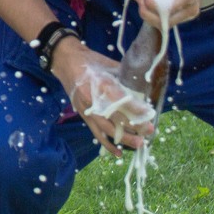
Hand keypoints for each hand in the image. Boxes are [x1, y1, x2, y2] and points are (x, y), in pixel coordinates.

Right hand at [52, 39, 156, 156]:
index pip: (120, 100)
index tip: (150, 114)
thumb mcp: (107, 63)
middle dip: (134, 126)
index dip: (136, 109)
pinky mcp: (83, 115)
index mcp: (100, 84)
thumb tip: (142, 86)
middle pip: (115, 118)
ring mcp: (86, 109)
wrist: (64, 60)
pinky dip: (107, 144)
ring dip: (124, 138)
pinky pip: (96, 133)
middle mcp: (92, 99)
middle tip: (149, 131)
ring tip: (139, 144)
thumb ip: (123, 76)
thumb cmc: (88, 60)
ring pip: (106, 129)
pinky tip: (119, 153)